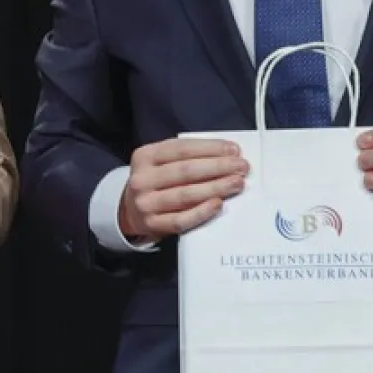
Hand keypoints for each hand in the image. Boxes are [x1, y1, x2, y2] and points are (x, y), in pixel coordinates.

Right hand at [118, 138, 248, 240]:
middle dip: (218, 167)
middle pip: (185, 171)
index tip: (234, 150)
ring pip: (185, 195)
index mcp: (144, 156)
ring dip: (215, 188)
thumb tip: (228, 154)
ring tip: (237, 183)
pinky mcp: (152, 224)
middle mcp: (141, 179)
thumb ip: (187, 156)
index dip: (210, 148)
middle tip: (242, 167)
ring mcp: (145, 203)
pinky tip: (218, 204)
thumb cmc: (156, 181)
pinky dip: (201, 212)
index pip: (181, 149)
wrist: (131, 209)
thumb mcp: (161, 161)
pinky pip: (181, 220)